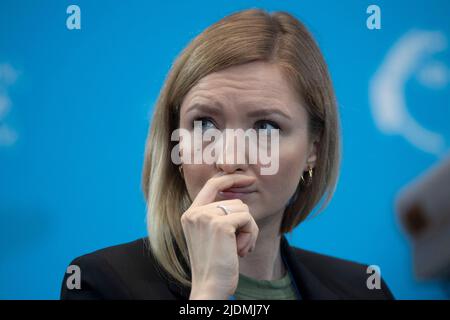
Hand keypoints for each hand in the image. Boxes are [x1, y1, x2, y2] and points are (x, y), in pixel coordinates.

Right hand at [181, 173, 258, 299]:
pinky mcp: (220, 224)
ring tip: (238, 249)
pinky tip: (241, 251)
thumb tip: (240, 199)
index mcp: (190, 214)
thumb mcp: (211, 236)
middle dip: (244, 222)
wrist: (210, 287)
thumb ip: (217, 216)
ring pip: (244, 210)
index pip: (212, 184)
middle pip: (235, 201)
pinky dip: (251, 236)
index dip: (231, 178)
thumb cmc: (215, 265)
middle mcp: (195, 213)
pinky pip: (248, 219)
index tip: (248, 178)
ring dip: (249, 231)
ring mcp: (206, 217)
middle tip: (239, 245)